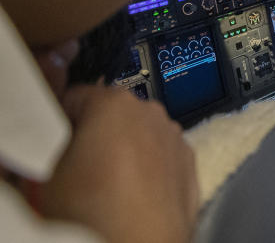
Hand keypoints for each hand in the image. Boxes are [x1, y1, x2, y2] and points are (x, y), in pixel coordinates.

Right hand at [41, 85, 197, 242]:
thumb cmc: (93, 214)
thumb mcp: (48, 172)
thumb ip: (54, 142)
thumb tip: (57, 142)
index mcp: (113, 103)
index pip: (76, 97)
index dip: (61, 120)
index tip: (56, 138)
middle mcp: (150, 114)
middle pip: (112, 114)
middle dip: (96, 135)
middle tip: (78, 166)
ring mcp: (174, 138)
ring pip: (140, 135)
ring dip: (125, 152)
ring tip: (105, 186)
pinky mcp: (189, 164)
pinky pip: (161, 158)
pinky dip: (149, 170)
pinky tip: (131, 195)